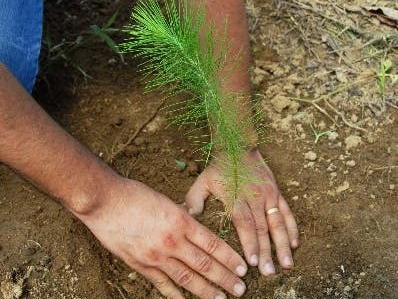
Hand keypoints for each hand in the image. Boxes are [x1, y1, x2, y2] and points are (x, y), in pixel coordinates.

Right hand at [74, 177, 247, 298]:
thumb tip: (193, 222)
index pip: (212, 243)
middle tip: (241, 289)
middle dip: (225, 278)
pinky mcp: (140, 264)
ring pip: (187, 279)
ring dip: (207, 291)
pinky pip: (162, 284)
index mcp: (181, 220)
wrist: (104, 201)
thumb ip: (180, 215)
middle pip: (204, 264)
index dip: (229, 258)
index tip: (243, 268)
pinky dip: (176, 296)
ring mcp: (156, 255)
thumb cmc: (134, 194)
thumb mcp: (165, 200)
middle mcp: (172, 241)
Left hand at [185, 148, 298, 275]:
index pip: (244, 223)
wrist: (238, 146)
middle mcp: (254, 197)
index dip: (250, 243)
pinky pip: (286, 212)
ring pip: (277, 223)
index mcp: (236, 197)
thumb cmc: (218, 167)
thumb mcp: (203, 180)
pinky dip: (291, 228)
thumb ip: (194, 199)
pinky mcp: (276, 191)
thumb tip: (189, 218)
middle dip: (267, 252)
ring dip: (282, 244)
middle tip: (270, 273)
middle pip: (262, 228)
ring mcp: (268, 194)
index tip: (253, 262)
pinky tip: (294, 243)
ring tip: (287, 264)